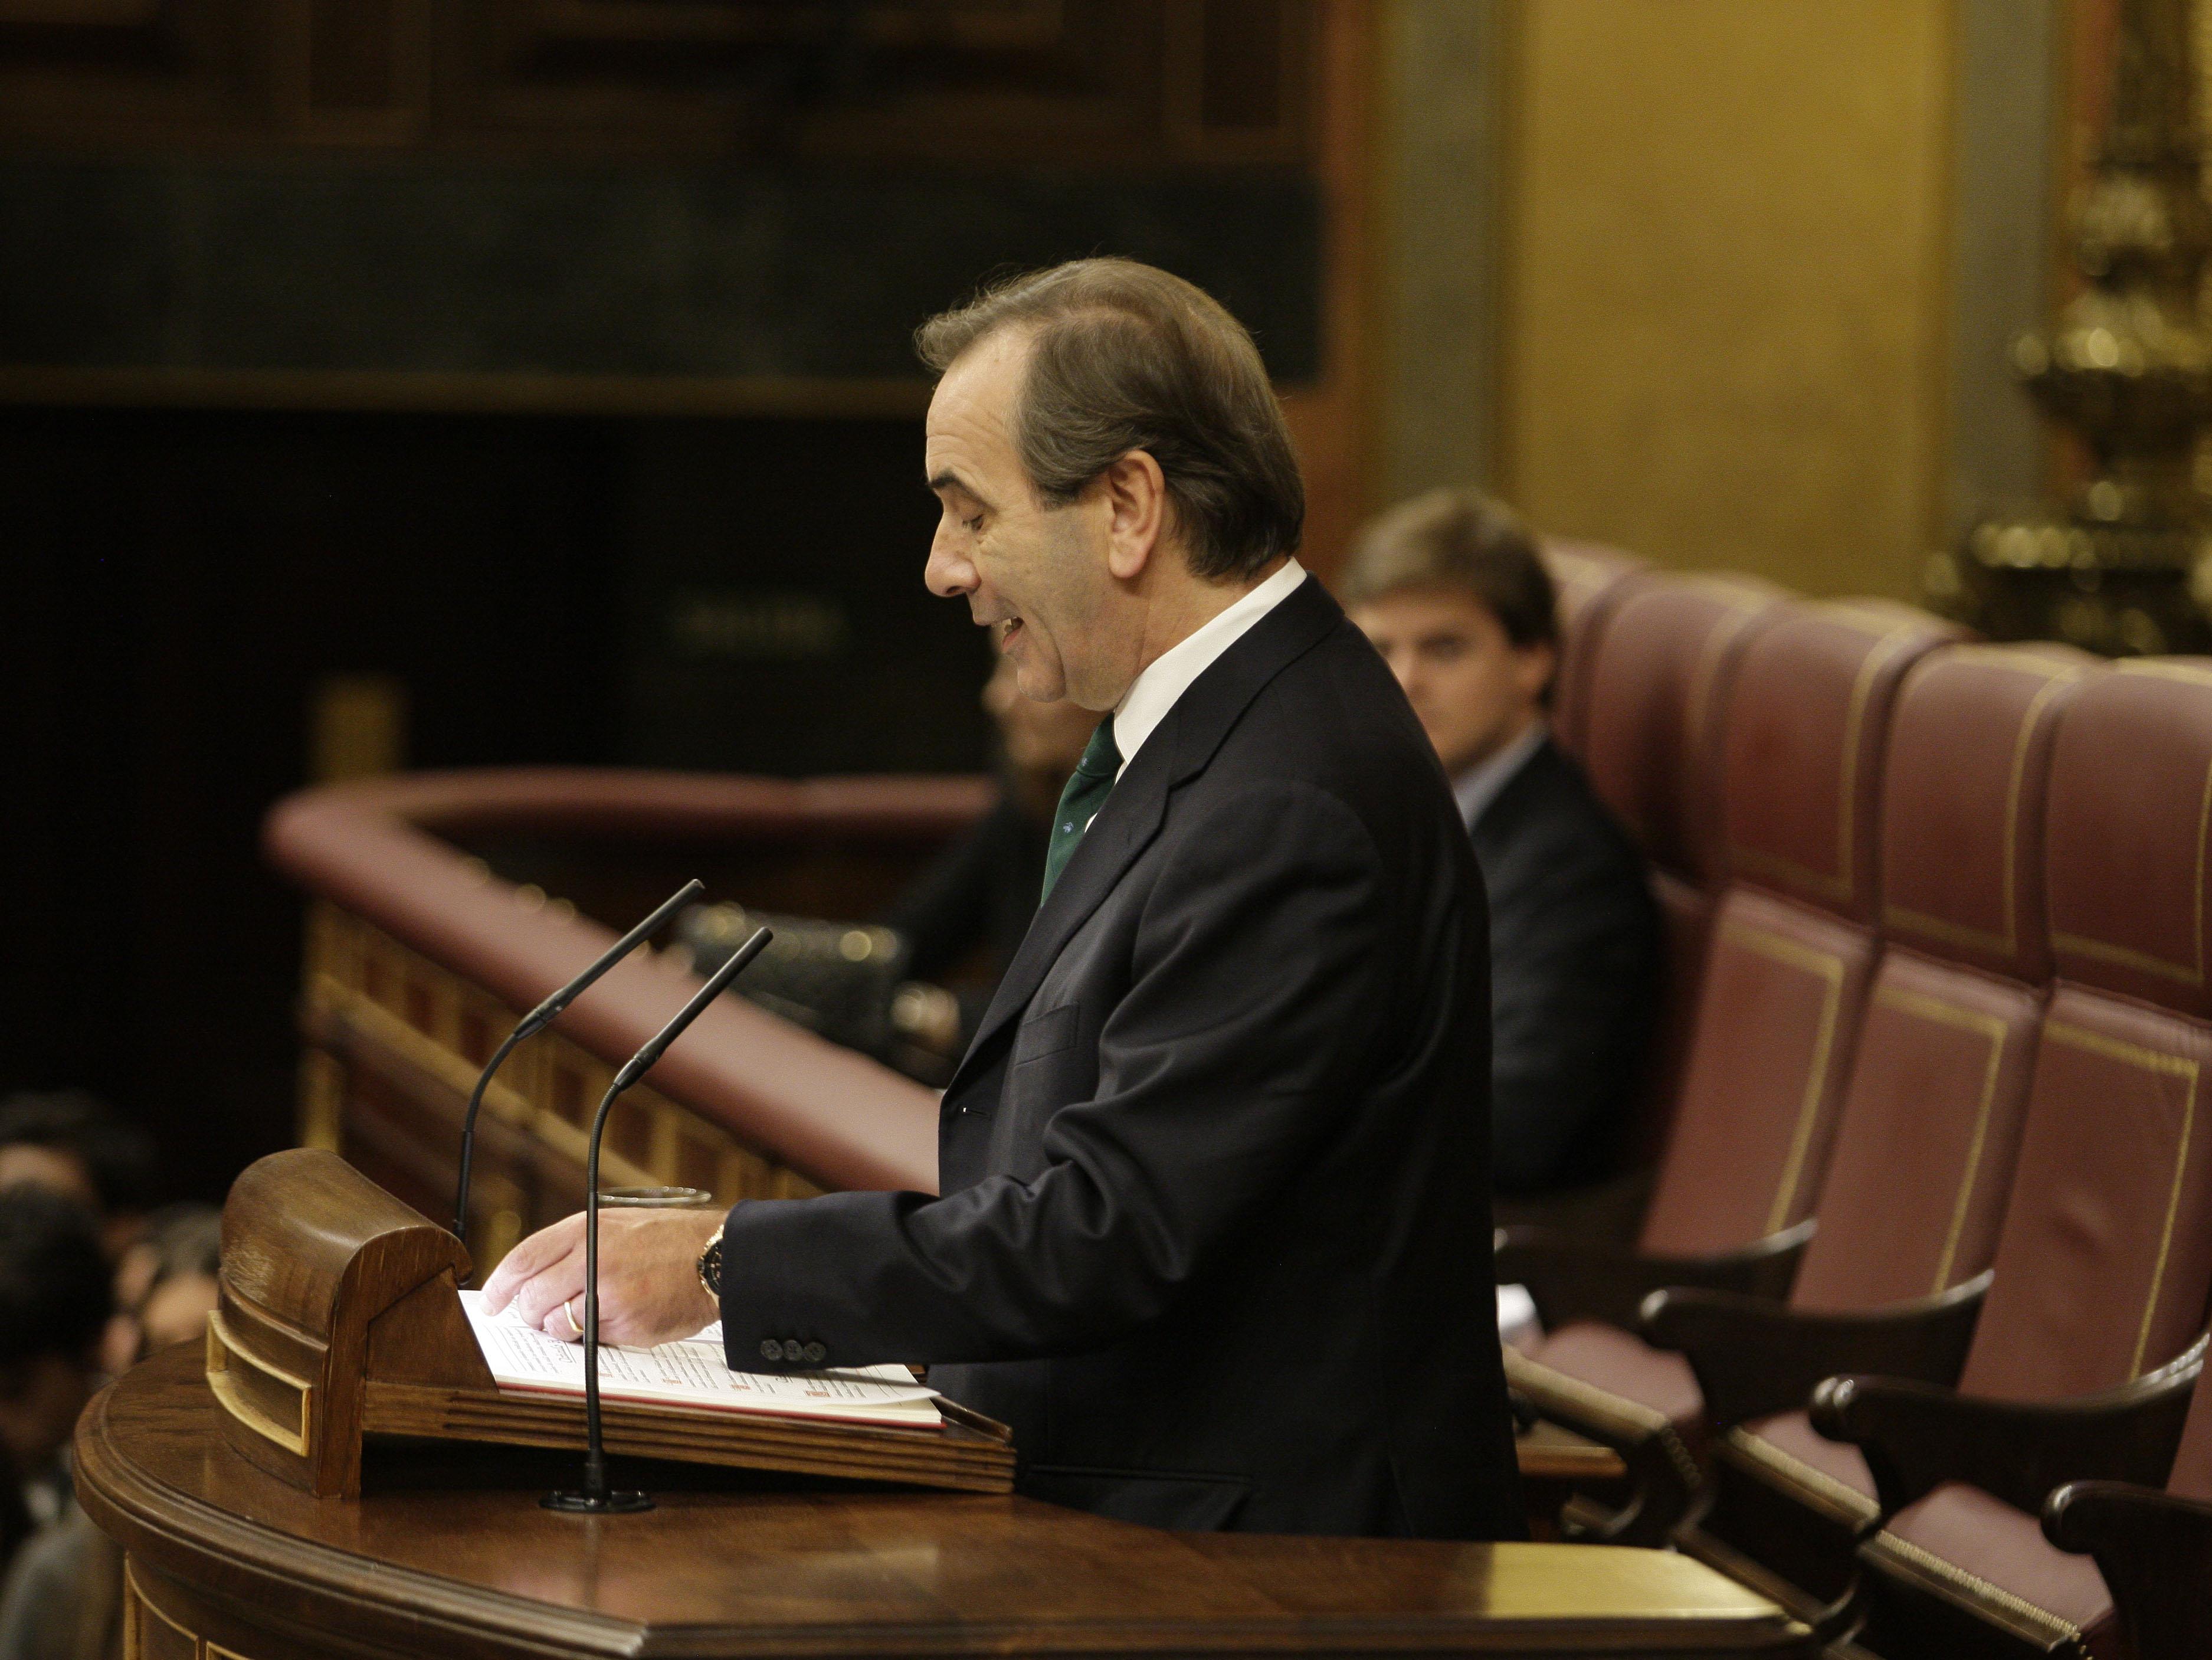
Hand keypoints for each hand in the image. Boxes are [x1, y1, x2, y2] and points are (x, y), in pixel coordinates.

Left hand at [479, 1207, 723, 1347]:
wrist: (718, 1256)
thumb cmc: (668, 1240)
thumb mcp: (617, 1224)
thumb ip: (576, 1246)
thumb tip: (534, 1280)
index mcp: (586, 1229)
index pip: (524, 1259)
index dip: (500, 1285)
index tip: (492, 1302)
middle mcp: (592, 1258)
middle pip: (533, 1298)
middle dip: (531, 1314)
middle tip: (542, 1316)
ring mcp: (608, 1292)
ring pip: (557, 1325)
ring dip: (564, 1328)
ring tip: (590, 1314)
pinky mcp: (626, 1323)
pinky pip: (591, 1340)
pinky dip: (598, 1336)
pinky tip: (621, 1317)